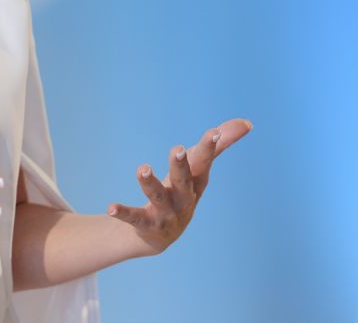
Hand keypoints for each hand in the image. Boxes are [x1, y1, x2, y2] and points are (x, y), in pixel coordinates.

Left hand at [105, 118, 252, 255]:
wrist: (160, 235)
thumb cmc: (182, 192)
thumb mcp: (199, 170)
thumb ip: (218, 145)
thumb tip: (247, 122)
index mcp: (196, 182)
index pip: (204, 162)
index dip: (210, 147)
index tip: (214, 132)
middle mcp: (184, 198)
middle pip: (183, 180)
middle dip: (181, 165)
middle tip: (178, 148)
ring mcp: (166, 213)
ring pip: (158, 196)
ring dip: (150, 183)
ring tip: (142, 168)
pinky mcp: (146, 224)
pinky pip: (134, 218)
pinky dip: (123, 212)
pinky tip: (111, 207)